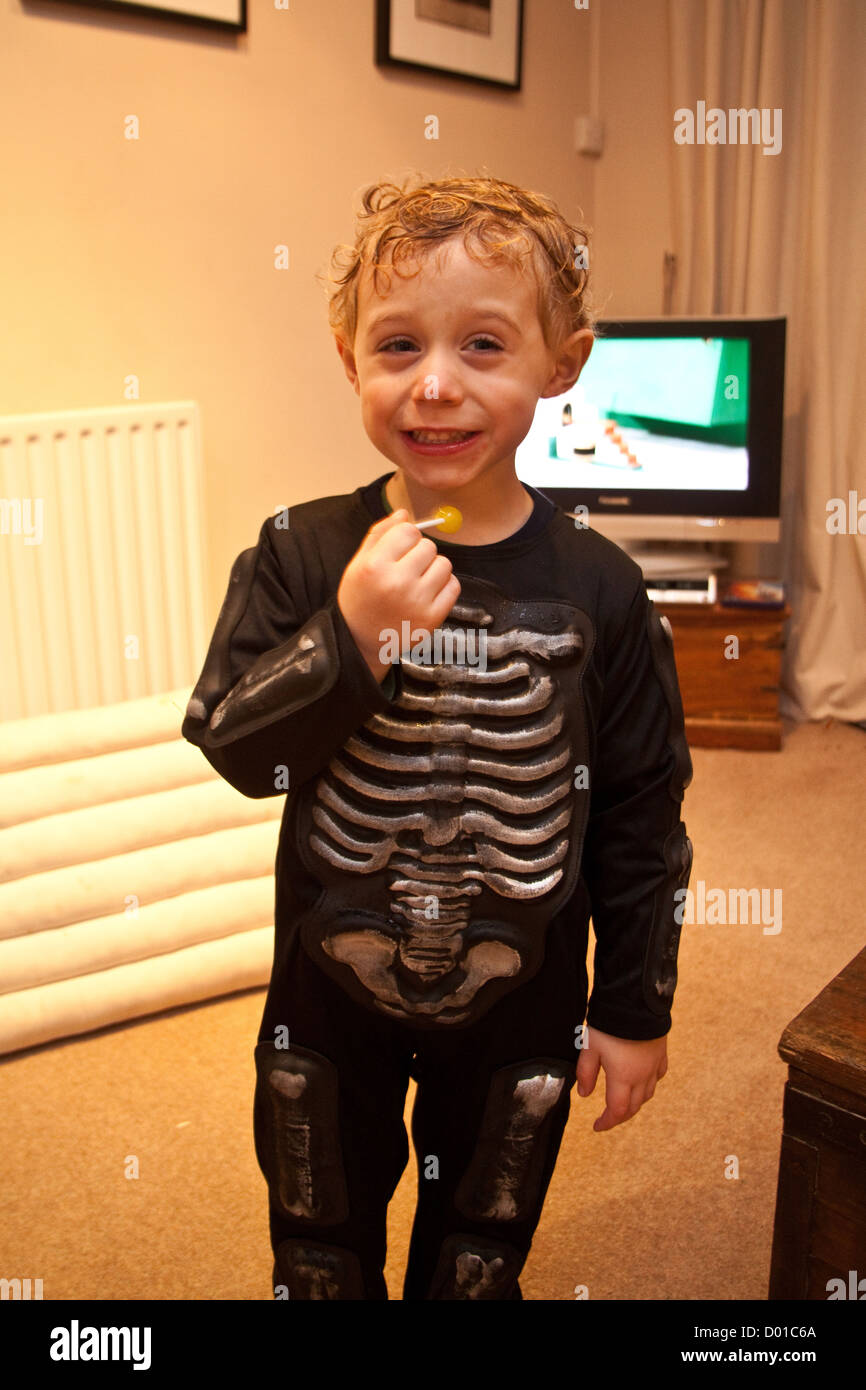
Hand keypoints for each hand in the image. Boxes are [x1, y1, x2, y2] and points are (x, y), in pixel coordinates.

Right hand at [337, 509, 460, 680]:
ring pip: (444, 564)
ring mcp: (417, 602)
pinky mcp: (432, 617)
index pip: (408, 531)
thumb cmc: (360, 597)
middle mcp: (397, 583)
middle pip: (428, 546)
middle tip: (406, 568)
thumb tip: (404, 512)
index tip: (400, 548)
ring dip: (433, 568)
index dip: (406, 536)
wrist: (360, 640)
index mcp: (375, 566)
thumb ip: (380, 534)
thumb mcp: (359, 563)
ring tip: (416, 581)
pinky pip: (453, 586)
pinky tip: (427, 593)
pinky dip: (444, 586)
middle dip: (419, 553)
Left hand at [576, 1027, 667, 1131]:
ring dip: (635, 1103)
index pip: (617, 1111)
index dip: (607, 1122)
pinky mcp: (661, 1053)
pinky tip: (642, 1080)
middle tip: (607, 1117)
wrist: (637, 1001)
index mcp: (623, 1077)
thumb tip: (584, 1094)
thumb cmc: (610, 1024)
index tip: (597, 1126)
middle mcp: (642, 1076)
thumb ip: (586, 1072)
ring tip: (623, 1101)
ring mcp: (654, 1065)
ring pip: (648, 1094)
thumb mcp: (590, 1047)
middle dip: (620, 1116)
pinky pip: (658, 1076)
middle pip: (634, 1106)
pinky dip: (649, 1085)